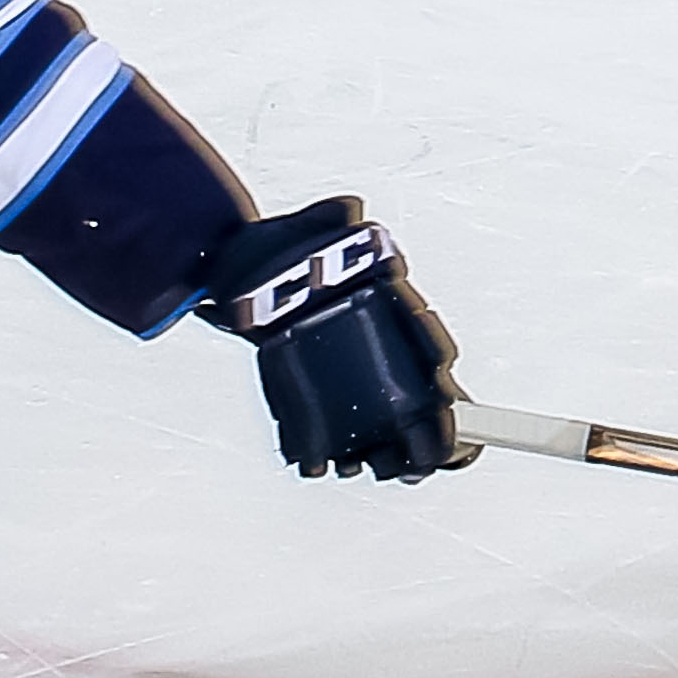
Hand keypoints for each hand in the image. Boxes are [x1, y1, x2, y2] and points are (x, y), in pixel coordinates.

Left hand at [199, 197, 466, 481]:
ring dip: (387, 452)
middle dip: (428, 431)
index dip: (437, 362)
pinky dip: (329, 452)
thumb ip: (329, 219)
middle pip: (419, 397)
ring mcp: (349, 376)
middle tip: (416, 457)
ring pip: (383, 424)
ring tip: (374, 467)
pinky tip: (320, 465)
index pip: (426, 339)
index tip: (442, 386)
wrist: (236, 276)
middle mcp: (379, 347)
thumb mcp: (305, 228)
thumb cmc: (281, 250)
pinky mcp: (315, 398)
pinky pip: (332, 433)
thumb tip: (348, 209)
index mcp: (388, 308)